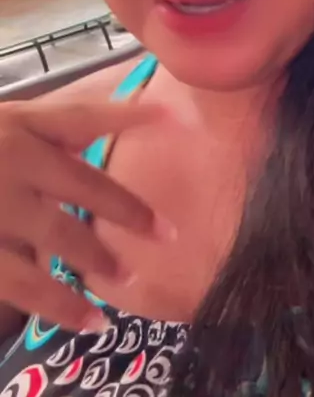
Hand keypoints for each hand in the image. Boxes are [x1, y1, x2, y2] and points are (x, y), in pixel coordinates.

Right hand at [0, 100, 174, 331]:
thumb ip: (45, 128)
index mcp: (16, 124)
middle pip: (82, 184)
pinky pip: (19, 281)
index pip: (83, 117)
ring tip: (127, 283)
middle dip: (127, 210)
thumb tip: (105, 126)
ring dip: (96, 262)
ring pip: (55, 238)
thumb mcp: (2, 122)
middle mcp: (10, 159)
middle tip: (166, 234)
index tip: (174, 120)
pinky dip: (54, 302)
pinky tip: (84, 319)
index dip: (129, 117)